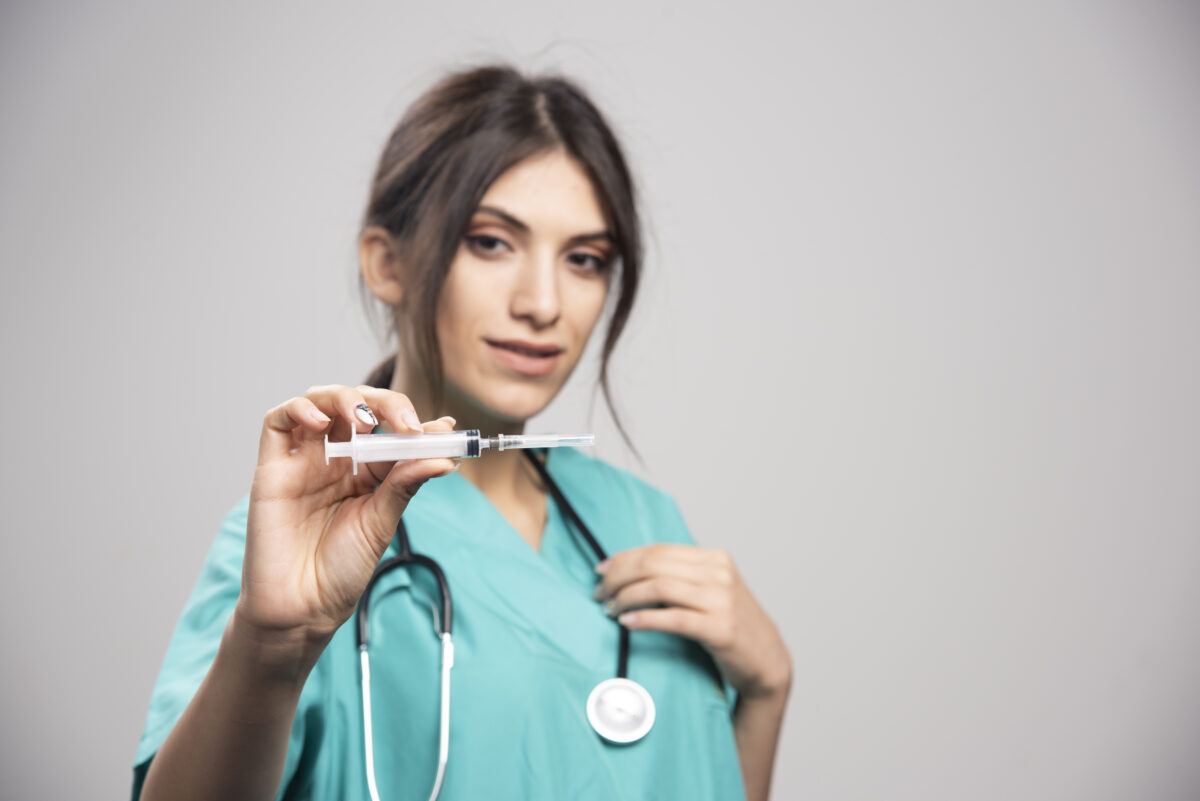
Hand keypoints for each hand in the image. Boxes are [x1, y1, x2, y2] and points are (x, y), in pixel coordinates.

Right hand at [240, 384, 457, 645]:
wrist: (302, 608)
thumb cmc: (341, 570)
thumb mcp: (383, 522)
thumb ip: (406, 482)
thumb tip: (446, 455)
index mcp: (367, 472)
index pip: (392, 430)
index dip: (416, 422)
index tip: (445, 430)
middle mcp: (336, 460)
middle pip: (358, 406)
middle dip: (385, 403)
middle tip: (406, 424)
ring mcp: (304, 460)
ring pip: (319, 402)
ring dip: (345, 398)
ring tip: (365, 419)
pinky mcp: (272, 468)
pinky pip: (278, 422)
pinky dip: (300, 409)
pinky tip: (321, 422)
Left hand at [593, 544, 791, 699]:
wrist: (766, 660)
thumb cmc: (729, 625)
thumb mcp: (710, 590)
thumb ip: (681, 576)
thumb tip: (629, 570)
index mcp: (714, 558)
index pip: (658, 550)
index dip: (624, 559)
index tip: (601, 571)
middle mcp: (719, 573)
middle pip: (654, 565)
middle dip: (619, 578)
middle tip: (600, 594)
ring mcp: (722, 600)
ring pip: (659, 587)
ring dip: (626, 598)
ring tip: (609, 610)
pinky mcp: (721, 629)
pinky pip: (673, 618)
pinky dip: (644, 618)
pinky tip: (627, 623)